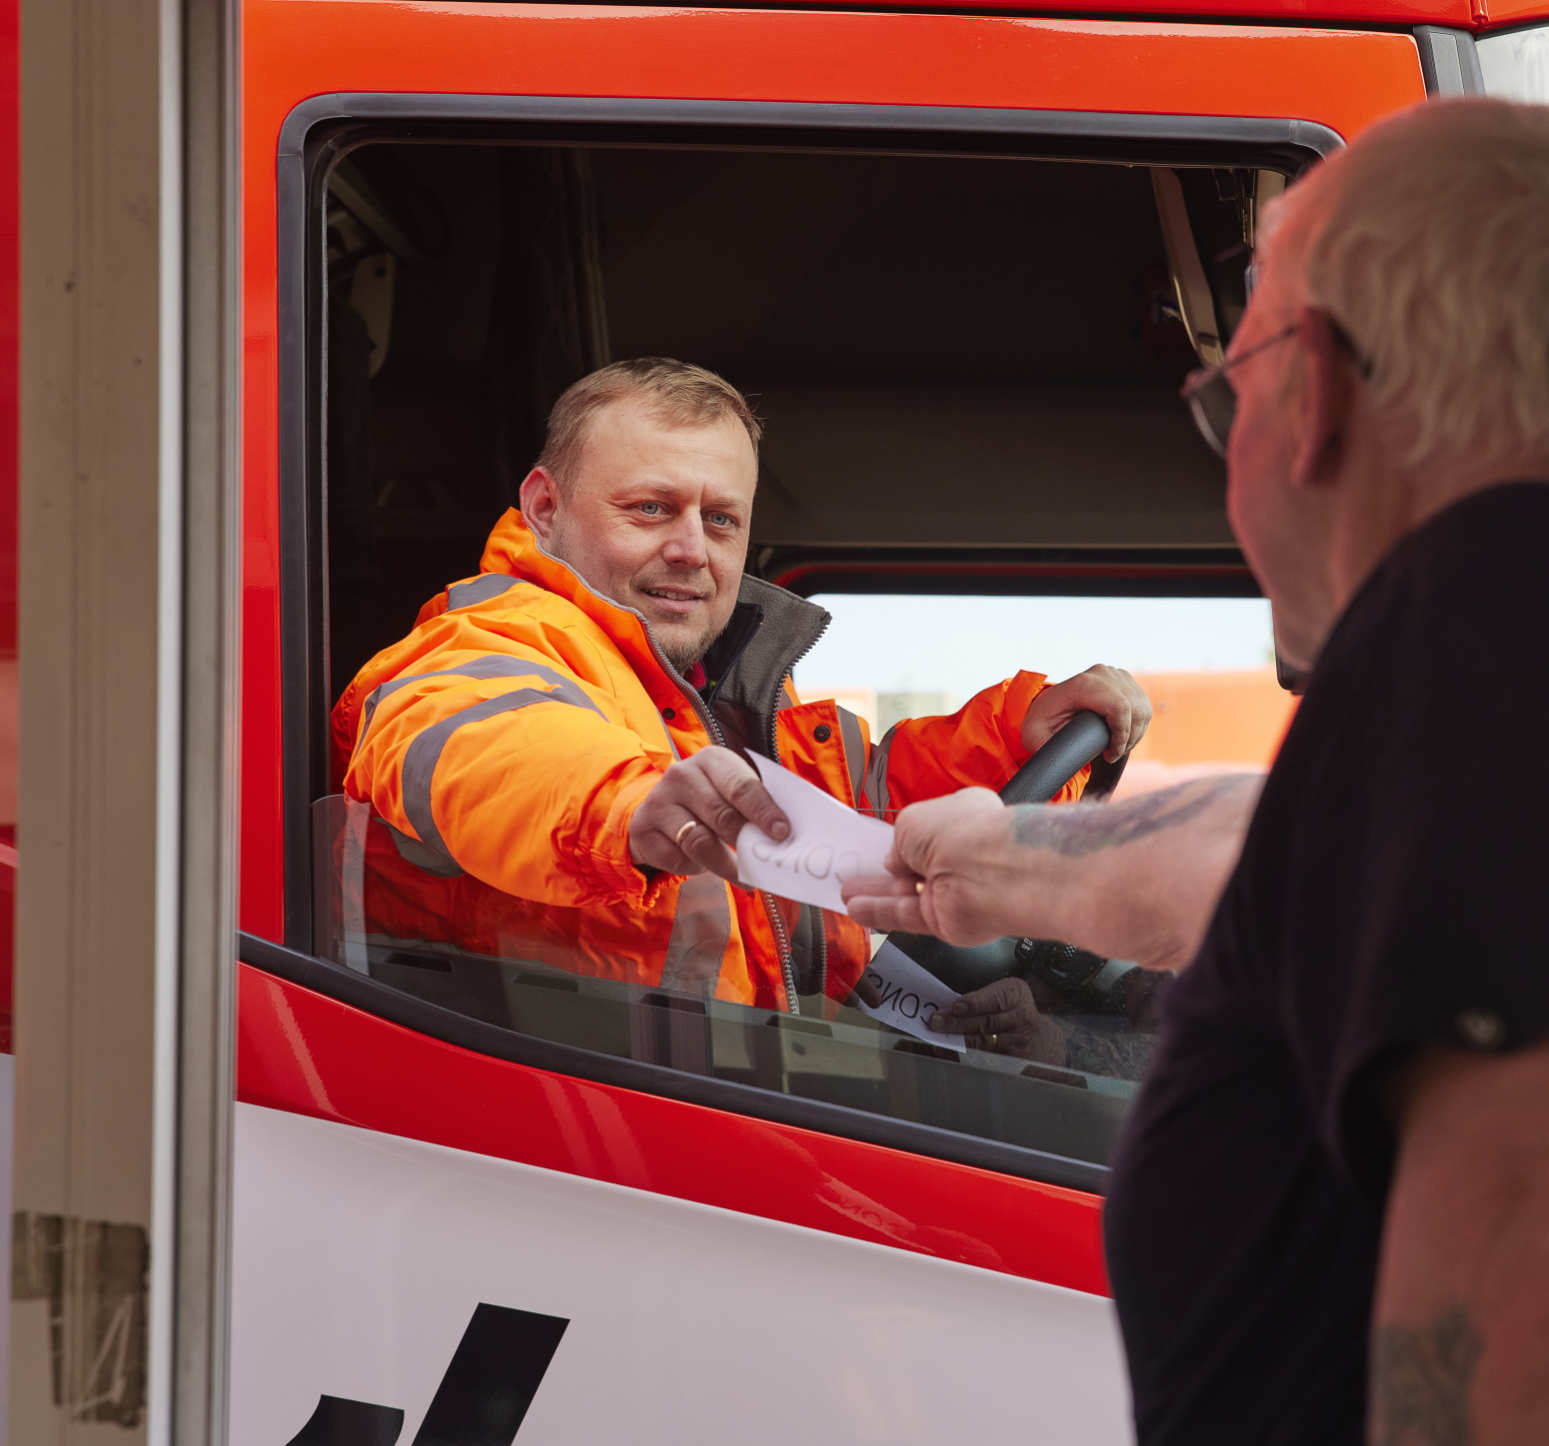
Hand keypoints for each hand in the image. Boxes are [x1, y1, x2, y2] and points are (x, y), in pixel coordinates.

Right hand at [629, 746, 789, 883]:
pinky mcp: (643, 830)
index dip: (763, 811)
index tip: (782, 833)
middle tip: (766, 863)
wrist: (659, 807)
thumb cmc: (710, 799)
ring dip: (727, 865)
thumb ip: (756, 805)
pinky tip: (705, 865)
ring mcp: (658, 802)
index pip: (741, 786)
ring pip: (699, 842)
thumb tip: (786, 836)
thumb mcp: (730, 791)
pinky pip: (677, 859)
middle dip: (747, 843)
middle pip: (721, 815)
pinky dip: (696, 868)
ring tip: (746, 878)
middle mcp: (681, 775)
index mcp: (712, 760)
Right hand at [840, 788, 1016, 943]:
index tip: (877, 846)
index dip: (902, 839)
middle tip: (857, 873)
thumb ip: (898, 843)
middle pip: (914, 867)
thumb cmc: (964, 832)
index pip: (928, 831)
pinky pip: (906, 916)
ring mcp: (954, 889)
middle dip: (885, 871)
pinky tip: (858, 910)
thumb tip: (894, 860)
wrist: (990, 869)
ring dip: (876, 895)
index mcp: (962, 819)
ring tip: (847, 894)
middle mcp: (961, 855)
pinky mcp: (946, 919)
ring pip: (907, 895)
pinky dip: (881, 913)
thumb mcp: (911, 820)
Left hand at [929, 976, 1066, 1063]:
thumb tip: (947, 1008)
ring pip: (985, 1043)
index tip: (956, 1007)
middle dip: (958, 1023)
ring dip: (959, 1041)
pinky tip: (951, 1055)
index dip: (975, 1003)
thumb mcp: (1003, 996)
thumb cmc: (1011, 1012)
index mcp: (1016, 994)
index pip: (996, 998)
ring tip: (939, 1040)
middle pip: (987, 1022)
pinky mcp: (1014, 1062)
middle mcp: (1021, 1017)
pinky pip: (987, 1059)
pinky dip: (966, 1058)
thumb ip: (980, 999)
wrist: (1040, 1040)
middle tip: (936, 1023)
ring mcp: (1019, 1042)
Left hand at [1022, 665, 1151, 762]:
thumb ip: (1047, 747)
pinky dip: (1138, 726)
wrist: (1046, 706)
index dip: (1121, 735)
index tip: (1109, 755)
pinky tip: (1122, 737)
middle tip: (1111, 755)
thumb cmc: (1041, 724)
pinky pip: (1144, 707)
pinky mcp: (1125, 680)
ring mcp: (1115, 674)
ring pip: (1142, 709)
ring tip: (1116, 748)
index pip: (1119, 707)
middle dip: (1128, 739)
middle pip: (1135, 709)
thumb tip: (1065, 758)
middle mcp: (1102, 674)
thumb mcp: (1034, 736)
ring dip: (1134, 735)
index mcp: (1082, 684)